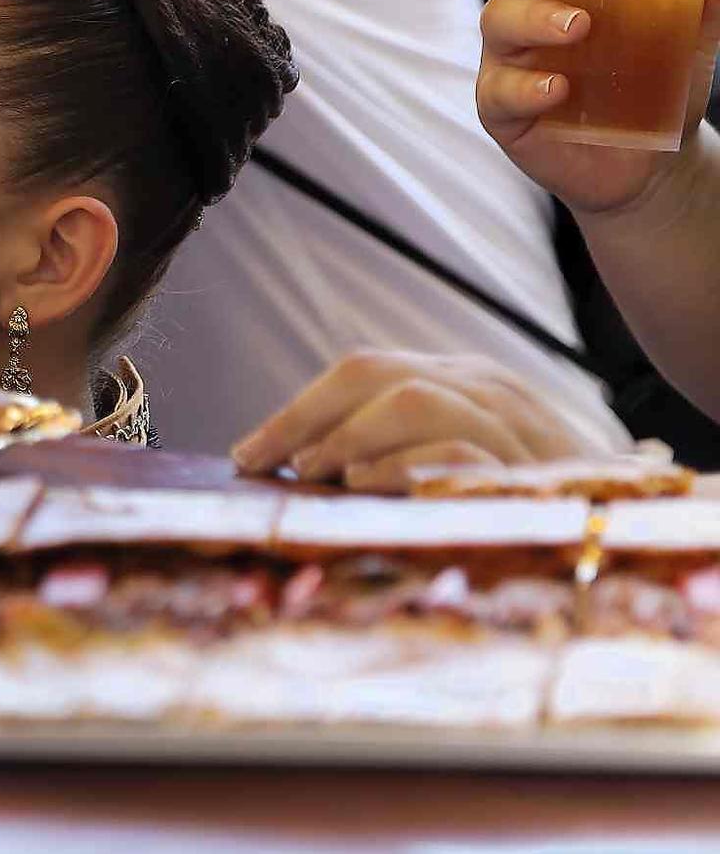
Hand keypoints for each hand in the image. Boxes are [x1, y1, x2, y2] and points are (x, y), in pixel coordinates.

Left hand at [231, 350, 621, 493]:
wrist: (636, 514)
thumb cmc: (530, 493)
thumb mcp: (460, 454)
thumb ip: (397, 447)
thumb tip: (296, 470)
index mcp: (462, 379)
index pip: (364, 370)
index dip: (296, 410)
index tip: (248, 455)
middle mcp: (487, 389)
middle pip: (376, 374)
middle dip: (306, 419)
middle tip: (268, 466)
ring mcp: (516, 425)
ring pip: (413, 401)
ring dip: (348, 439)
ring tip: (313, 478)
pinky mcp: (536, 471)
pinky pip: (460, 452)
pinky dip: (405, 467)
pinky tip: (369, 488)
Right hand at [476, 0, 719, 215]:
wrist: (651, 158)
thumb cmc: (659, 73)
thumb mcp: (696, 22)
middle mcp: (525, 0)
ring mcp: (508, 54)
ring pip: (496, 19)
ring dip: (533, 17)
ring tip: (579, 27)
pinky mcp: (503, 106)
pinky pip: (499, 89)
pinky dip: (526, 86)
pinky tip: (558, 88)